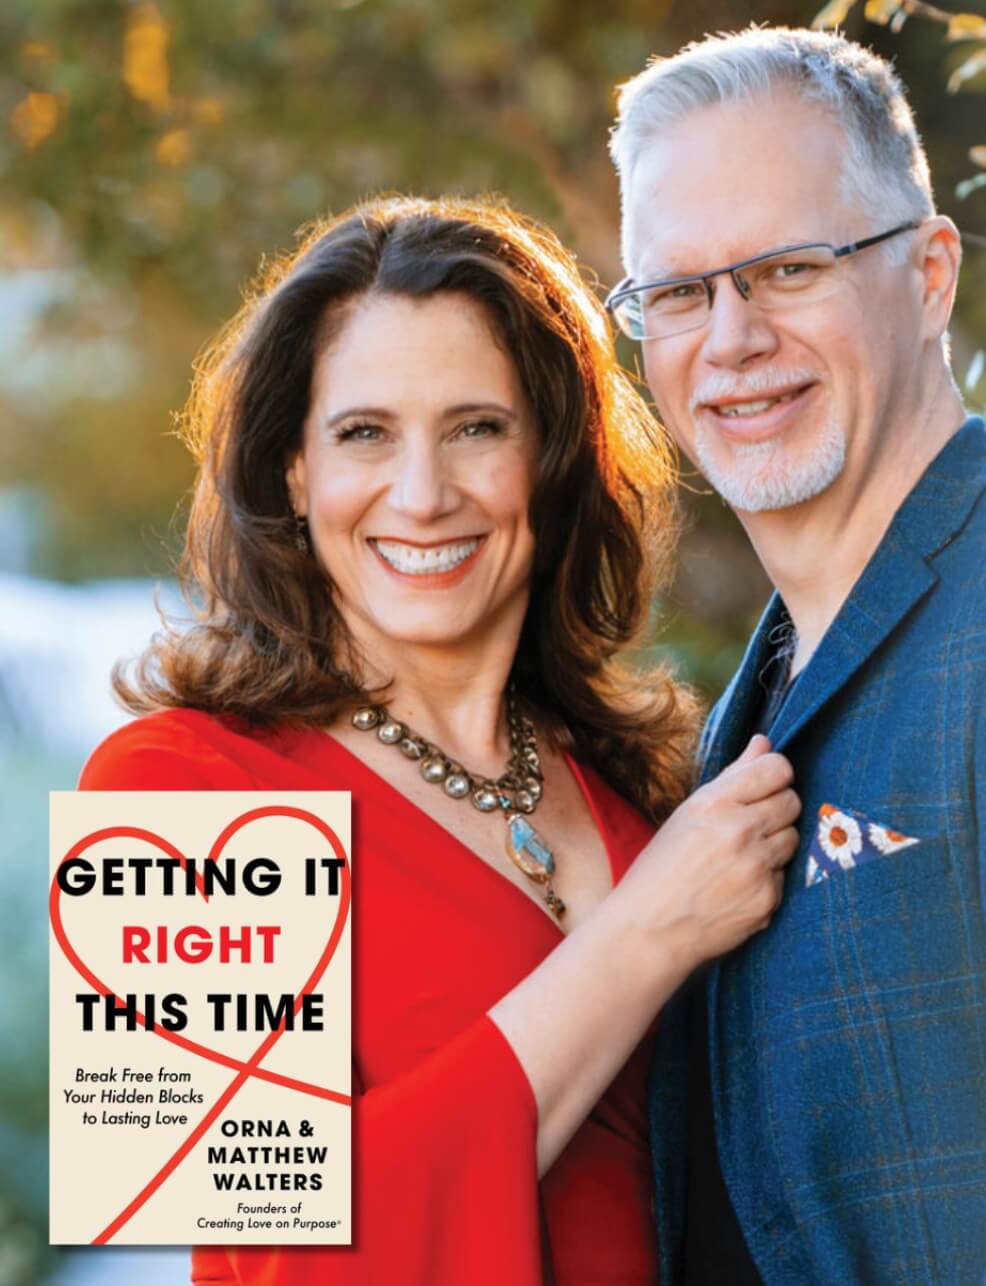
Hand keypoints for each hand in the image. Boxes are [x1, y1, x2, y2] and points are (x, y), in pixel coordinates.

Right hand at [618, 734, 799, 972]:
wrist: (649, 930)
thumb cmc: (660, 868)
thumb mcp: (688, 813)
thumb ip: (733, 777)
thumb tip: (763, 742)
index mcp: (715, 803)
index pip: (777, 768)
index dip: (774, 774)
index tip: (764, 784)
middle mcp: (740, 831)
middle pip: (792, 801)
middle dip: (777, 807)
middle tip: (749, 824)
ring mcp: (758, 868)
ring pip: (793, 838)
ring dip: (774, 843)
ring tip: (740, 857)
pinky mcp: (769, 900)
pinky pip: (784, 875)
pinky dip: (767, 878)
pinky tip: (737, 886)